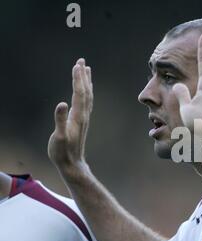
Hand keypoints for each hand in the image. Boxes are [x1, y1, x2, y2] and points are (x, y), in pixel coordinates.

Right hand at [48, 58, 92, 172]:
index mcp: (78, 116)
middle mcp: (83, 115)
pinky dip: (85, 92)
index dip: (78, 79)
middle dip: (83, 76)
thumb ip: (60, 120)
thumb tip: (62, 104)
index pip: (79, 93)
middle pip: (85, 91)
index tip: (77, 65)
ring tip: (86, 70)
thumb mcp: (58, 137)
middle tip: (82, 60)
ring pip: (87, 96)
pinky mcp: (81, 122)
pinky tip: (85, 90)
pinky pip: (86, 102)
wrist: (72, 164)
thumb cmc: (62, 152)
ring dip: (86, 82)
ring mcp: (83, 118)